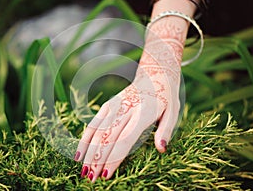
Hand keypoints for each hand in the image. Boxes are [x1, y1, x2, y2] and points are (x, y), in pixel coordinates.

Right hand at [74, 31, 183, 181]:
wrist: (154, 74)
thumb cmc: (165, 97)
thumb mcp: (173, 112)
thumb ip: (166, 130)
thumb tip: (161, 149)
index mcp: (143, 114)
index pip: (125, 140)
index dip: (114, 158)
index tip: (106, 174)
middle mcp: (125, 110)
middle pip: (108, 138)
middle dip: (97, 160)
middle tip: (90, 179)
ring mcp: (114, 106)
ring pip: (97, 131)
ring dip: (88, 151)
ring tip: (82, 170)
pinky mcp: (108, 105)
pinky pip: (94, 123)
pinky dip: (85, 137)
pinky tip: (79, 152)